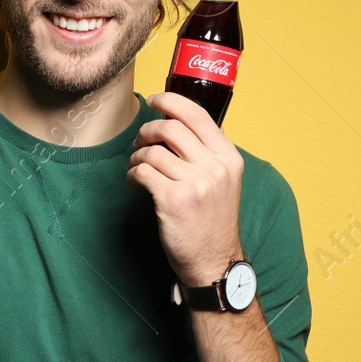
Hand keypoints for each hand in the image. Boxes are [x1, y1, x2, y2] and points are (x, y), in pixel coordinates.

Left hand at [127, 91, 244, 284]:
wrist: (213, 261)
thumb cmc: (213, 221)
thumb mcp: (225, 181)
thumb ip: (210, 152)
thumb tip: (187, 122)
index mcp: (229, 158)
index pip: (198, 115)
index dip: (171, 101)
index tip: (154, 100)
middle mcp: (215, 168)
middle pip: (170, 127)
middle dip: (147, 130)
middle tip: (140, 141)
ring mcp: (195, 184)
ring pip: (152, 151)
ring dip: (137, 156)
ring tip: (137, 168)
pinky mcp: (173, 200)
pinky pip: (142, 172)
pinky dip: (132, 174)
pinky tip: (134, 183)